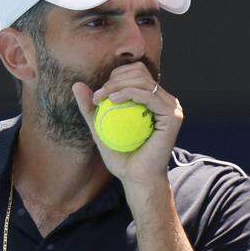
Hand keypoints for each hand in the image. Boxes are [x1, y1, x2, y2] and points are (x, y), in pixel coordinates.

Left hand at [72, 62, 182, 190]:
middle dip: (115, 78)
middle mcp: (165, 100)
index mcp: (154, 100)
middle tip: (99, 97)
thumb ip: (90, 108)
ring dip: (118, 85)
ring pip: (143, 80)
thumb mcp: (99, 128)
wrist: (137, 178)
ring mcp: (171, 107)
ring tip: (103, 98)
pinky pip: (148, 95)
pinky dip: (129, 93)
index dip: (115, 76)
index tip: (98, 96)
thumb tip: (76, 84)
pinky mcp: (173, 116)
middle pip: (139, 71)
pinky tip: (114, 100)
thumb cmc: (122, 157)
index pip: (135, 73)